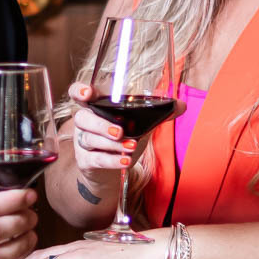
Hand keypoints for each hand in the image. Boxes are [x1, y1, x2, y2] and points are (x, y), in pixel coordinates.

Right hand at [67, 82, 185, 176]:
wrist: (111, 167)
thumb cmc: (123, 137)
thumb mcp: (138, 124)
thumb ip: (157, 114)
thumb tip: (181, 105)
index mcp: (95, 106)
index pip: (77, 93)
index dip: (79, 91)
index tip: (87, 94)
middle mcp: (84, 122)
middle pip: (82, 118)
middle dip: (100, 124)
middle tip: (119, 132)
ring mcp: (82, 142)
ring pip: (90, 140)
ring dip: (112, 145)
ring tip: (130, 147)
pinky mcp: (85, 161)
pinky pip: (96, 159)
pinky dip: (111, 160)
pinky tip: (125, 161)